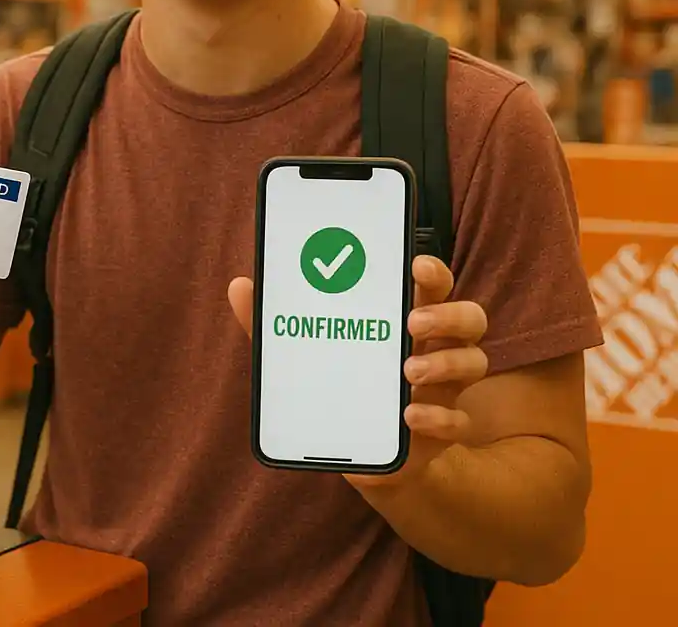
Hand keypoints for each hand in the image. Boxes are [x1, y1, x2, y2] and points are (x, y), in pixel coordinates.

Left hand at [227, 254, 487, 488]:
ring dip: (446, 362)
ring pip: (476, 362)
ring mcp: (444, 386)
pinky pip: (460, 422)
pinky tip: (409, 416)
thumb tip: (240, 285)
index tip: (414, 264)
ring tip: (408, 370)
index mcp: (404, 314)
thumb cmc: (337, 381)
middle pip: (470, 316)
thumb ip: (273, 323)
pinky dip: (439, 417)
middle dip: (448, 313)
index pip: (433, 282)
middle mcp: (434, 345)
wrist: (360, 451)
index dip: (432, 270)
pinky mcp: (443, 428)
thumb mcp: (304, 351)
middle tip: (411, 321)